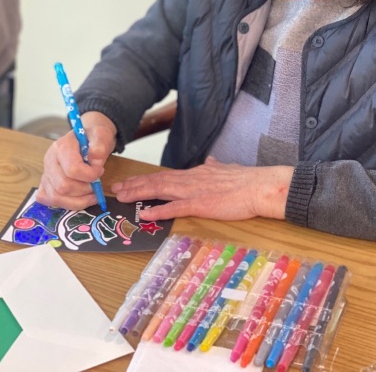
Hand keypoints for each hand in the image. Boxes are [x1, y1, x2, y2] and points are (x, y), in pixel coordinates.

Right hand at [37, 111, 116, 209]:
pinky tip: (79, 198)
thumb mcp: (101, 135)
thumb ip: (100, 145)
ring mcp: (46, 173)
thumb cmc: (93, 138)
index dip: (89, 175)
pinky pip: (49, 200)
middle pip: (63, 186)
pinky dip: (66, 203)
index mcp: (61, 147)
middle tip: (96, 183)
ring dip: (78, 200)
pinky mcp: (45, 184)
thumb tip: (96, 162)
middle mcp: (49, 161)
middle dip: (84, 190)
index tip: (100, 171)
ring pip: (56, 197)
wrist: (87, 137)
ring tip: (91, 193)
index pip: (72, 169)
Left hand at [112, 157, 293, 221]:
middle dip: (135, 185)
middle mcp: (191, 180)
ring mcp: (194, 191)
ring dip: (139, 194)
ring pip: (160, 190)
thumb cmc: (247, 181)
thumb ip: (216, 167)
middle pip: (157, 181)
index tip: (131, 181)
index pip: (166, 176)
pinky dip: (159, 210)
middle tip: (116, 188)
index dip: (146, 179)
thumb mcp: (228, 169)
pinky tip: (145, 213)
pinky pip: (175, 208)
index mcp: (197, 173)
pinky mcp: (201, 204)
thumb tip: (212, 161)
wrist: (259, 186)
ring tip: (122, 197)